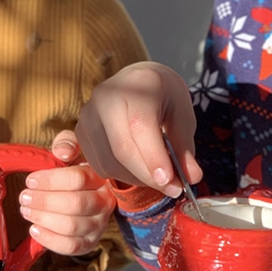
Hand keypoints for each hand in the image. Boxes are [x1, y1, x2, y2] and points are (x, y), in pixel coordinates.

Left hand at [19, 131, 114, 254]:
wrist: (88, 191)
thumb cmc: (76, 169)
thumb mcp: (73, 148)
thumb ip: (67, 143)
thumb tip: (62, 152)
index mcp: (101, 176)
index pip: (78, 179)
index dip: (51, 180)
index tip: (30, 180)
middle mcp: (105, 201)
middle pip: (75, 204)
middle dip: (44, 201)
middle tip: (24, 197)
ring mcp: (99, 224)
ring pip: (71, 227)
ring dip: (43, 219)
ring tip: (26, 210)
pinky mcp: (90, 241)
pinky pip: (71, 246)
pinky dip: (50, 239)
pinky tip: (35, 229)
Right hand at [74, 61, 198, 197]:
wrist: (136, 82)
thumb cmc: (163, 97)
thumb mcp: (182, 115)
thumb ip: (184, 147)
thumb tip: (192, 177)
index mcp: (135, 83)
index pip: (140, 125)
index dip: (154, 158)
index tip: (172, 183)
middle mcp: (105, 97)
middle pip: (122, 148)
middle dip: (148, 176)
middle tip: (173, 189)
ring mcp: (87, 115)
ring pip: (109, 162)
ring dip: (137, 179)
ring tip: (158, 176)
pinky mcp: (79, 132)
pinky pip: (98, 165)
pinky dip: (121, 176)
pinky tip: (139, 168)